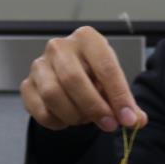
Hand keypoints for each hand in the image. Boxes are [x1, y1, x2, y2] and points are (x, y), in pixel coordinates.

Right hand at [20, 26, 147, 132]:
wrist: (68, 75)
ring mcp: (39, 65)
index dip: (119, 97)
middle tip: (109, 125)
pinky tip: (67, 120)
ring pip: (53, 95)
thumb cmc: (94, 75)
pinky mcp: (27, 85)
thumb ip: (127, 104)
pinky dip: (57, 122)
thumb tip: (136, 121)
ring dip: (74, 115)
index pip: (105, 67)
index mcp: (87, 38)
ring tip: (85, 119)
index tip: (129, 119)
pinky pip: (40, 110)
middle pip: (73, 80)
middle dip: (94, 107)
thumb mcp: (114, 84)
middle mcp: (59, 46)